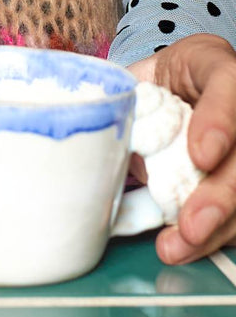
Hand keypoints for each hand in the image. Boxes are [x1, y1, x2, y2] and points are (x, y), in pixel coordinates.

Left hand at [127, 33, 235, 263]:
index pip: (227, 86)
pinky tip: (186, 248)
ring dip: (215, 227)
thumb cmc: (156, 77)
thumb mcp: (139, 72)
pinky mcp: (230, 174)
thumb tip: (94, 132)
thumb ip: (124, 96)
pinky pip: (232, 210)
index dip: (219, 122)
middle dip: (218, 195)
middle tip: (189, 224)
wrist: (176, 85)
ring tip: (179, 247)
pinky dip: (211, 235)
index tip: (201, 155)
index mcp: (215, 68)